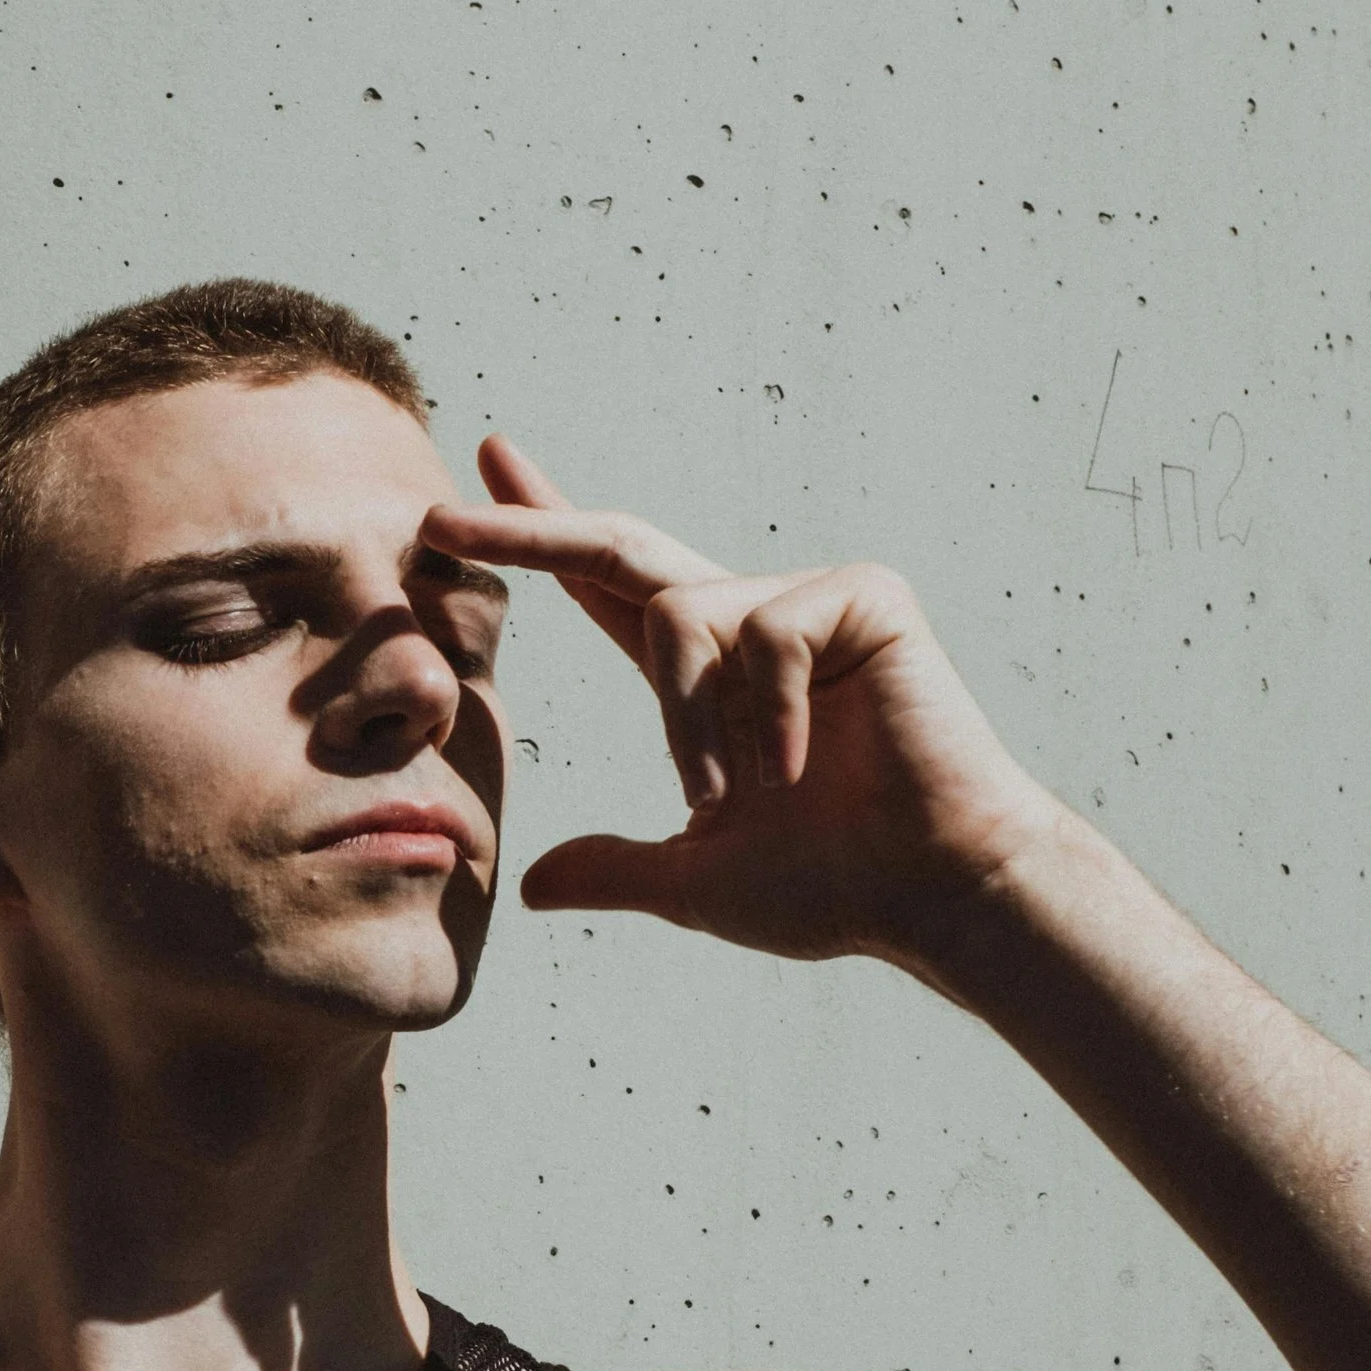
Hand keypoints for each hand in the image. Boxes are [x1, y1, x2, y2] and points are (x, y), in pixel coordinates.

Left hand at [424, 435, 1061, 968]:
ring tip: (746, 791)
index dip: (540, 536)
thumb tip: (529, 889)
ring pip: (678, 618)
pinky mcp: (863, 594)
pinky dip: (768, 712)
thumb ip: (615, 870)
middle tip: (435, 521)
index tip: (480, 474)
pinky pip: (763, 631)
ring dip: (691, 721)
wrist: (934, 895)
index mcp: (711, 675)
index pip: (604, 590)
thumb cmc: (838, 888)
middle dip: (525, 530)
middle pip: (615, 552)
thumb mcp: (696, 881)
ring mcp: (811, 598)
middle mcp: (752, 620)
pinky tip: (805, 763)